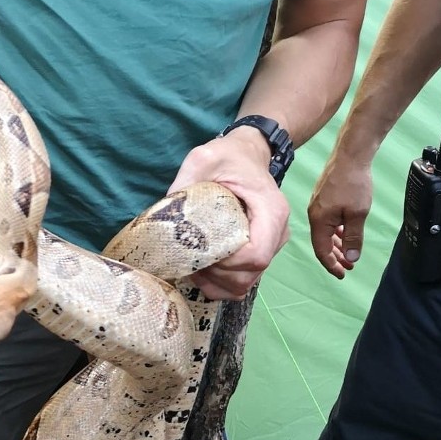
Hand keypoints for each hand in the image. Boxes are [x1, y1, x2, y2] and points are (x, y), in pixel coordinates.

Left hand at [168, 127, 289, 299]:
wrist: (247, 155)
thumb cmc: (229, 156)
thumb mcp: (203, 159)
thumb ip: (184, 183)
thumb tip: (162, 217)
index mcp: (271, 212)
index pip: (256, 255)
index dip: (227, 263)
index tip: (202, 252)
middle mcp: (277, 234)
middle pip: (249, 274)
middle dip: (215, 275)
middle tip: (189, 260)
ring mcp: (271, 246)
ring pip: (244, 284)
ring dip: (215, 283)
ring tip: (192, 266)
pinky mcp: (259, 253)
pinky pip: (242, 282)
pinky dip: (220, 284)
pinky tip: (202, 270)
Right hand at [308, 151, 372, 277]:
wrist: (350, 155)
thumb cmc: (353, 183)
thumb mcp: (357, 214)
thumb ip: (353, 238)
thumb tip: (351, 258)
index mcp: (319, 221)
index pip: (321, 251)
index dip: (332, 265)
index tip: (343, 274)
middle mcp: (314, 215)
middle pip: (322, 243)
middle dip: (335, 257)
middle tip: (348, 268)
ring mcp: (318, 206)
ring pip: (325, 233)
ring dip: (337, 245)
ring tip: (349, 254)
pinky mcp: (323, 199)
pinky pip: (327, 222)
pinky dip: (336, 232)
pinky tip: (345, 233)